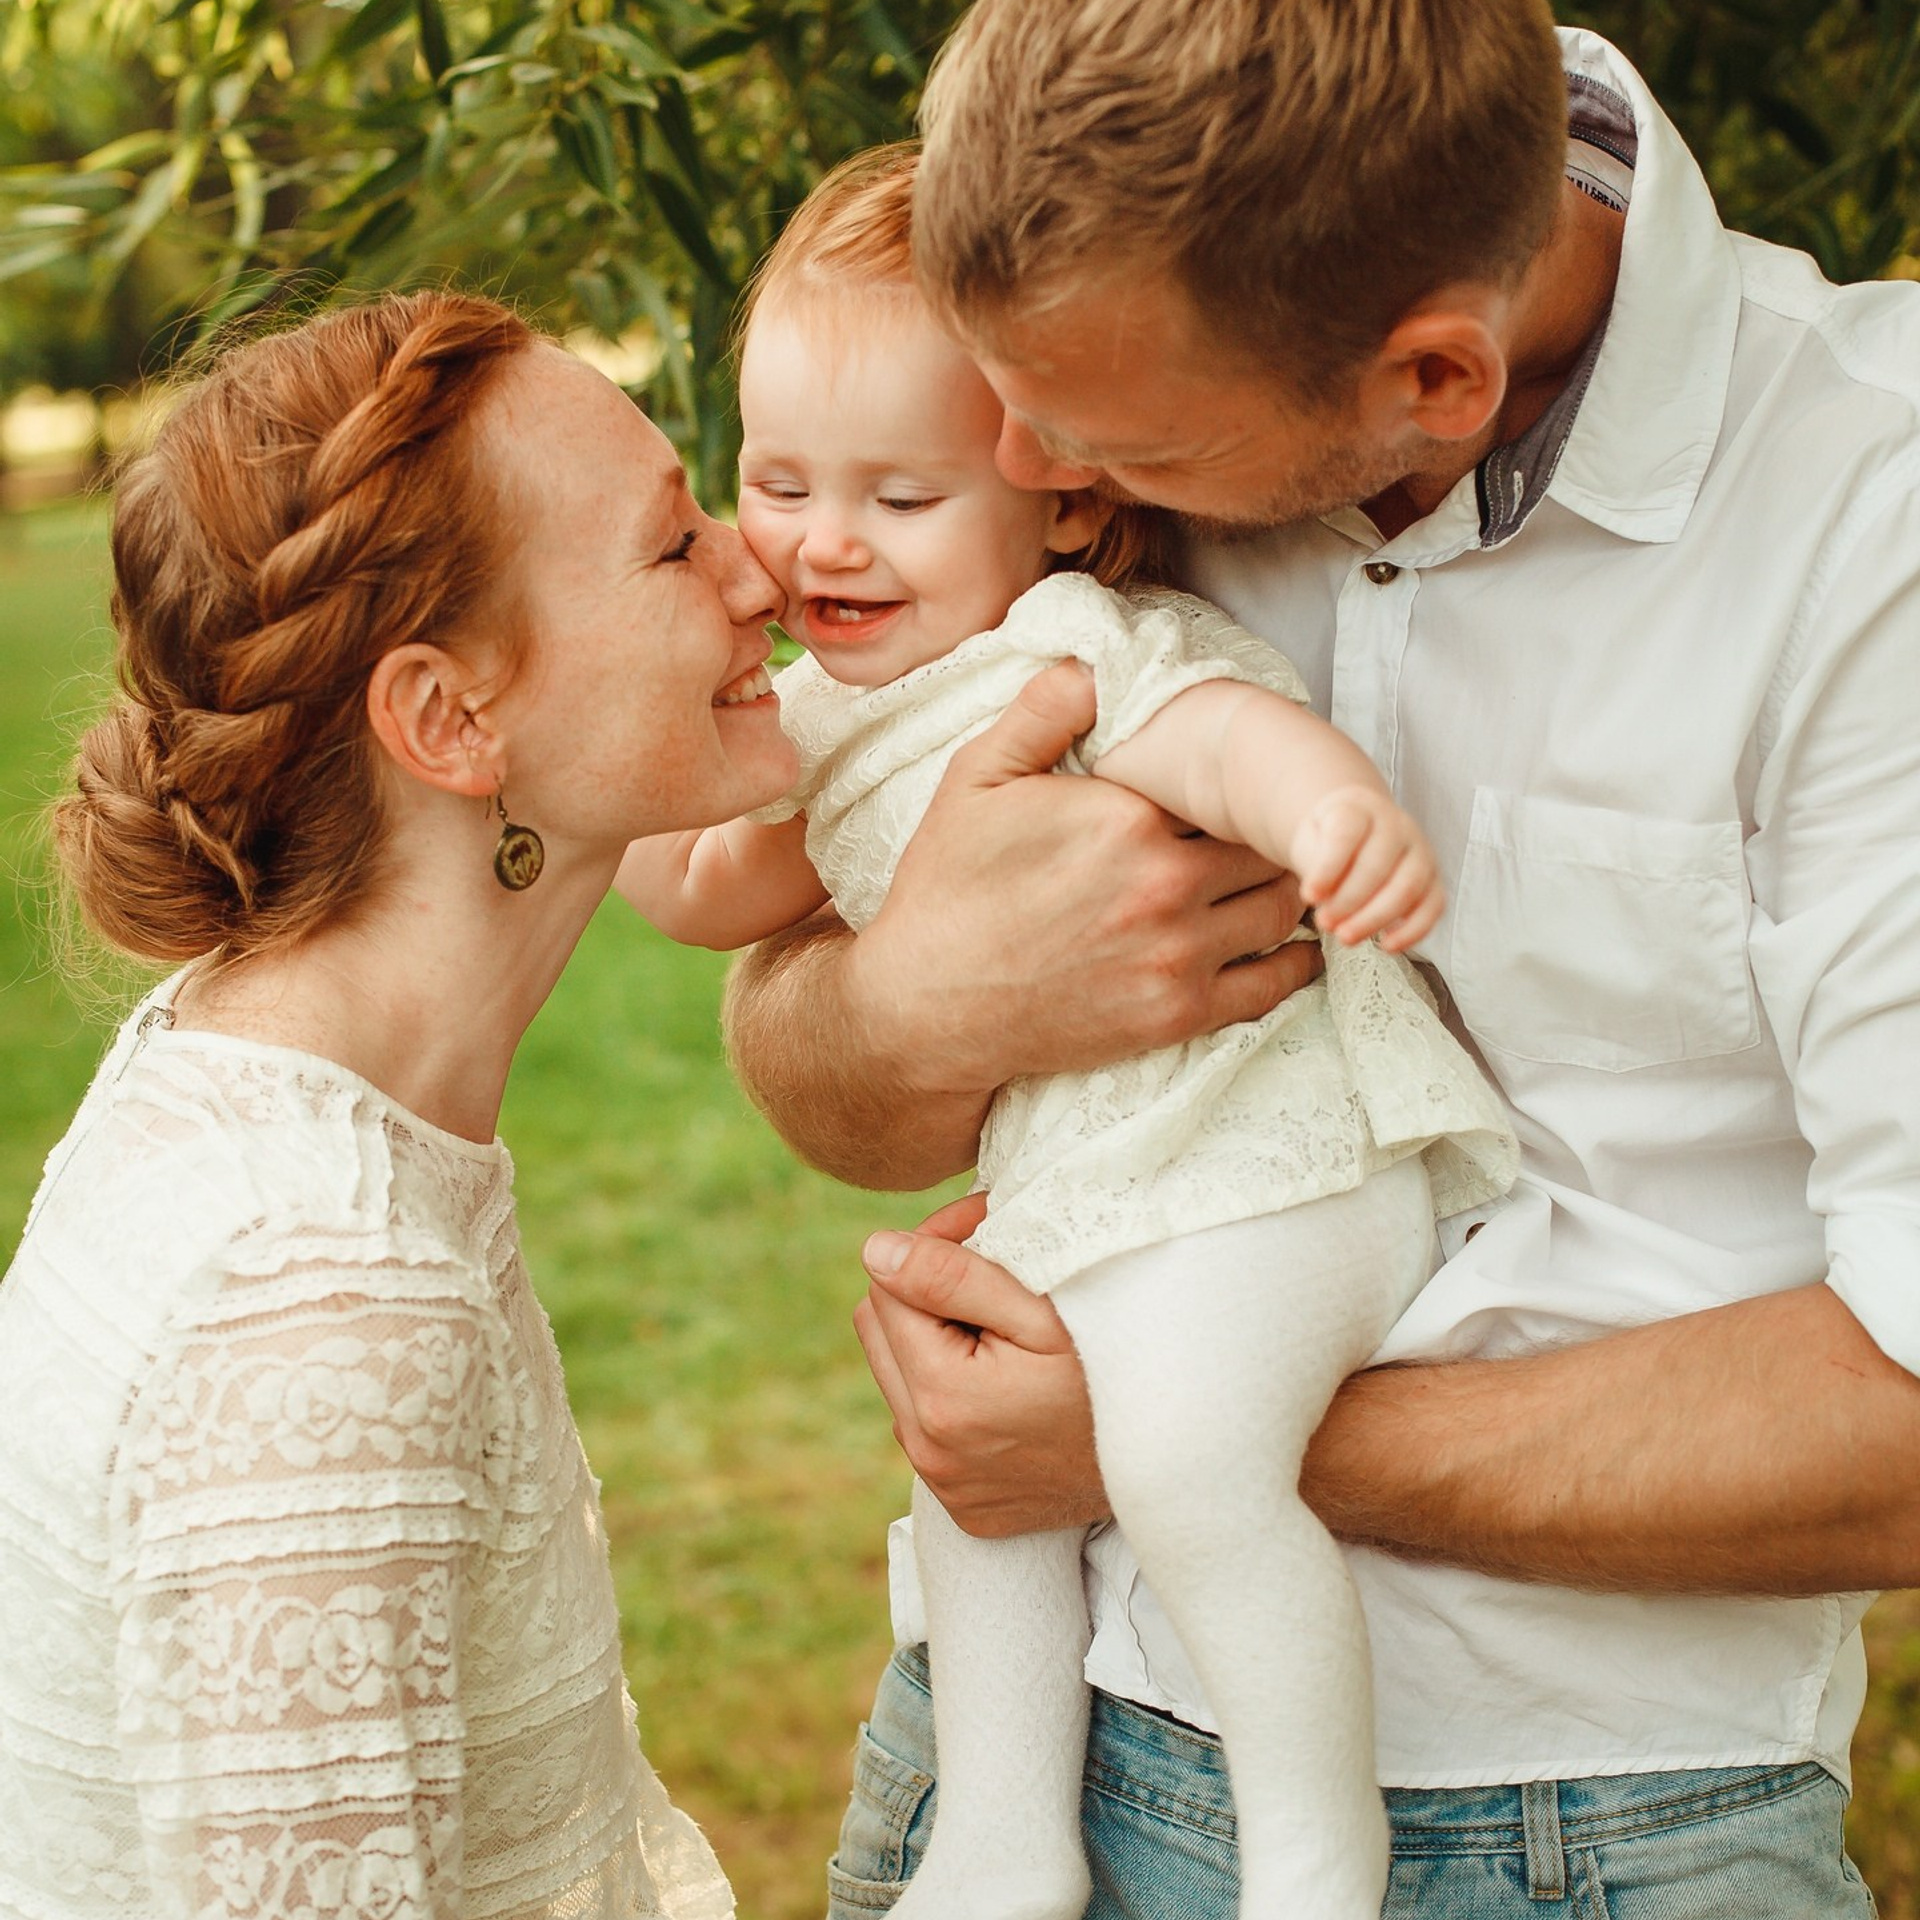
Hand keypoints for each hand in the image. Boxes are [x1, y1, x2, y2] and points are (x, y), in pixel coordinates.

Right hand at [848, 662, 1320, 1096]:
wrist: (927, 1006)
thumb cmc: (948, 889)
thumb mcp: (976, 779)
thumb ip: (1043, 711)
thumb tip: (1095, 666)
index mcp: (1128, 817)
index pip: (1223, 782)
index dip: (1232, 776)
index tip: (1232, 775)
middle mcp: (1166, 885)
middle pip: (1265, 844)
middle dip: (1269, 830)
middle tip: (1269, 824)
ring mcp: (1177, 955)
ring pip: (1279, 908)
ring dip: (1287, 888)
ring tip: (1280, 874)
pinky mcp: (1177, 1013)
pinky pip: (1271, 984)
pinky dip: (1294, 960)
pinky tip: (1294, 941)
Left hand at [854, 1192, 1107, 1536]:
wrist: (1168, 1460)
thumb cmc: (1112, 1369)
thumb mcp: (1041, 1312)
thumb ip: (951, 1276)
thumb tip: (874, 1250)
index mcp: (941, 1396)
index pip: (885, 1286)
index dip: (930, 1247)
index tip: (981, 1233)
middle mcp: (928, 1451)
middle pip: (876, 1330)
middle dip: (921, 1293)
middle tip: (988, 1276)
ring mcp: (944, 1485)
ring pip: (895, 1376)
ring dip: (932, 1344)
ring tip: (1002, 1334)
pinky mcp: (962, 1506)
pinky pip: (923, 1427)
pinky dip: (950, 1395)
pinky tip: (1005, 1384)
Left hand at [1292, 785, 1443, 951]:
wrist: (1355, 830)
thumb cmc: (1328, 840)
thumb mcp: (1309, 840)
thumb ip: (1314, 863)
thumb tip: (1321, 898)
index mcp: (1359, 809)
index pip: (1346, 835)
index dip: (1328, 868)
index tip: (1309, 896)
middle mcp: (1397, 826)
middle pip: (1379, 864)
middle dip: (1349, 900)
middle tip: (1325, 923)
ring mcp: (1420, 852)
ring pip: (1408, 886)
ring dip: (1376, 918)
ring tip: (1346, 937)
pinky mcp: (1434, 880)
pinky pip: (1434, 906)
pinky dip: (1414, 930)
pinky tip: (1387, 945)